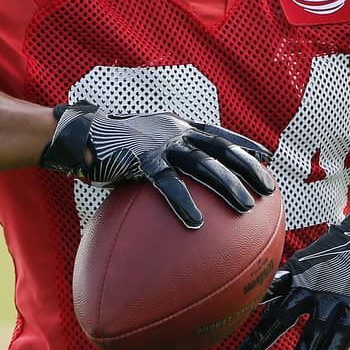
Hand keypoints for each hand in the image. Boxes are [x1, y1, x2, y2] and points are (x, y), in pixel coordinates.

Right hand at [39, 102, 274, 228]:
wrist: (81, 136)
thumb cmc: (112, 148)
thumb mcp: (144, 149)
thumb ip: (163, 163)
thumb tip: (178, 191)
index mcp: (178, 126)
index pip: (219, 134)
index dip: (244, 144)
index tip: (266, 157)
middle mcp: (176, 130)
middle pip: (221, 148)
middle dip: (248, 168)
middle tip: (269, 189)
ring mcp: (161, 143)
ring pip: (204, 163)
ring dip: (227, 185)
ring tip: (245, 207)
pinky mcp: (142, 158)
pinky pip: (168, 183)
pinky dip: (184, 202)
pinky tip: (196, 223)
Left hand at [232, 194, 349, 349]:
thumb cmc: (346, 243)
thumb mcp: (314, 254)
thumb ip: (295, 273)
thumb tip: (268, 287)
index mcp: (298, 271)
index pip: (267, 292)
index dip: (246, 308)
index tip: (223, 322)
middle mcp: (310, 285)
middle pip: (279, 318)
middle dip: (258, 343)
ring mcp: (333, 297)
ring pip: (311, 336)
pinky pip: (340, 337)